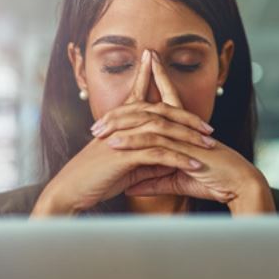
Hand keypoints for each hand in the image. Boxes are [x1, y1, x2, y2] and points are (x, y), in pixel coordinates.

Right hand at [31, 50, 214, 216]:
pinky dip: (180, 158)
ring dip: (189, 138)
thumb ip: (145, 156)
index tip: (189, 99)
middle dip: (188, 118)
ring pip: (163, 130)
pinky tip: (196, 165)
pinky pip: (159, 153)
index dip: (160, 87)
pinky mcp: (124, 155)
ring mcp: (123, 137)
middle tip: (209, 128)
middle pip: (161, 111)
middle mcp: (122, 123)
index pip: (144, 99)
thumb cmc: (94, 179)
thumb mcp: (125, 164)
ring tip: (210, 146)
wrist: (68, 192)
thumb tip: (169, 156)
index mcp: (119, 121)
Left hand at [108, 51, 275, 214]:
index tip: (124, 92)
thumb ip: (153, 181)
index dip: (148, 91)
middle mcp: (183, 127)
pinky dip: (133, 142)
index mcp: (184, 130)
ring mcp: (184, 135)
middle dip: (123, 110)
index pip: (164, 103)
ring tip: (98, 132)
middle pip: (149, 109)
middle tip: (99, 119)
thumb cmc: (214, 181)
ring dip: (121, 126)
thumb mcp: (176, 181)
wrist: (239, 185)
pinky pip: (155, 142)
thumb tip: (129, 186)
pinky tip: (115, 144)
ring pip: (147, 123)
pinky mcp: (186, 148)